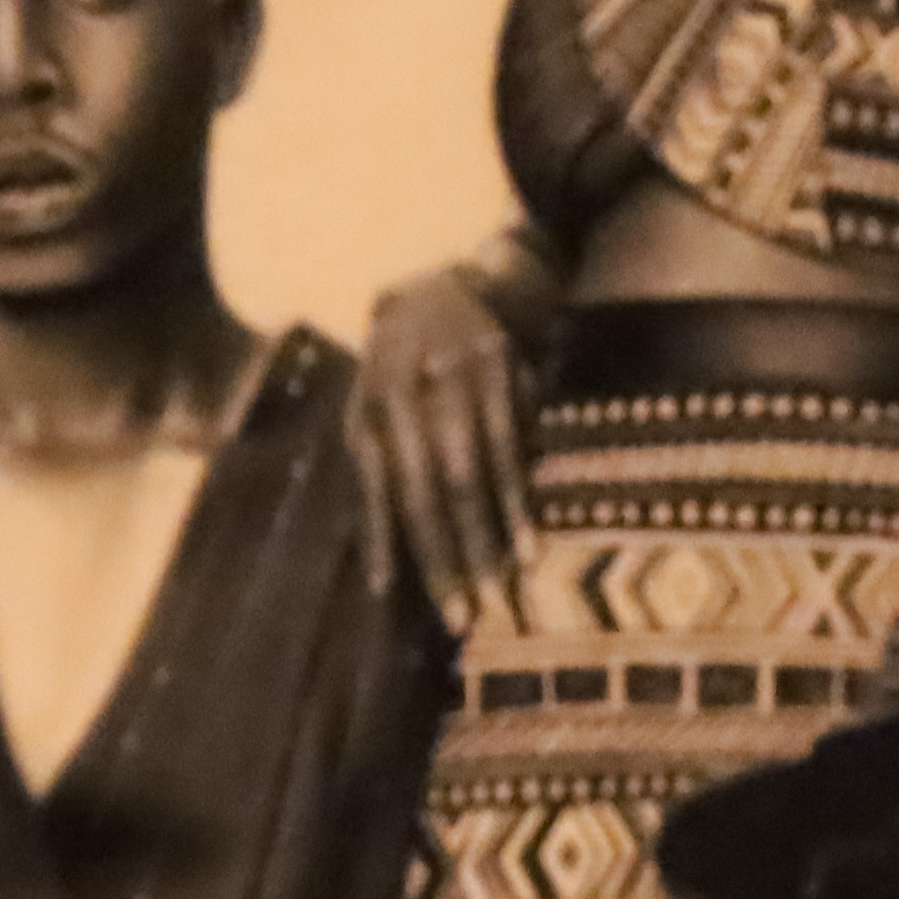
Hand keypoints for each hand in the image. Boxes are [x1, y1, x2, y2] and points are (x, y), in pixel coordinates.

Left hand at [353, 261, 537, 627]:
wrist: (450, 285)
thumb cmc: (399, 367)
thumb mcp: (371, 410)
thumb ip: (374, 478)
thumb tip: (379, 567)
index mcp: (372, 402)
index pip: (381, 483)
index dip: (385, 539)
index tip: (390, 596)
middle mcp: (412, 388)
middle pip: (428, 485)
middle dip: (444, 553)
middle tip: (461, 614)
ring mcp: (461, 376)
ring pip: (474, 470)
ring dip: (487, 536)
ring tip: (499, 589)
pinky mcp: (505, 371)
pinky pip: (514, 446)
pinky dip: (520, 499)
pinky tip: (528, 543)